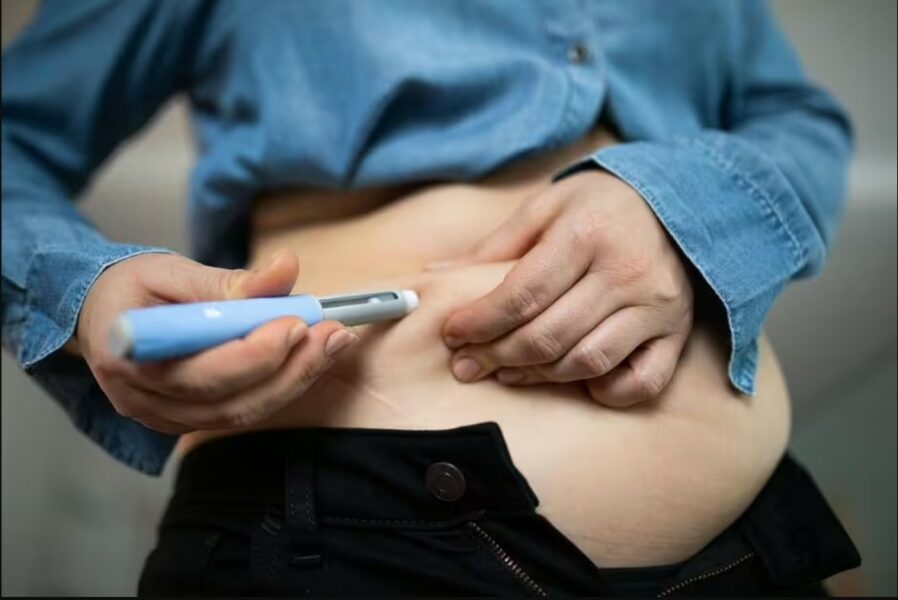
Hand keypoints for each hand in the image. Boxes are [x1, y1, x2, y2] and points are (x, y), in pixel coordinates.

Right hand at [75, 249, 357, 433]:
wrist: (100, 315)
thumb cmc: (130, 288)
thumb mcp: (170, 270)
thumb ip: (228, 279)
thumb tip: (287, 268)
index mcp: (129, 357)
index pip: (200, 373)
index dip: (255, 354)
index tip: (298, 322)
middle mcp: (144, 400)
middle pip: (230, 402)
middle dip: (293, 368)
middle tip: (333, 333)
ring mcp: (166, 418)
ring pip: (243, 412)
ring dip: (297, 378)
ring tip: (333, 342)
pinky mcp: (189, 419)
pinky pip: (243, 410)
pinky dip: (282, 385)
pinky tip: (310, 356)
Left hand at [437, 170, 693, 406]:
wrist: (674, 202)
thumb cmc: (598, 207)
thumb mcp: (545, 207)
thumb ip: (494, 246)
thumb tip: (434, 277)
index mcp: (587, 233)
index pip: (523, 293)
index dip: (480, 321)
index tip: (452, 333)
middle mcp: (626, 271)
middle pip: (549, 335)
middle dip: (496, 355)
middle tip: (467, 365)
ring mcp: (656, 306)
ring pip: (587, 362)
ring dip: (538, 376)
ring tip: (507, 371)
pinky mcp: (677, 333)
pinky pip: (641, 383)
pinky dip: (605, 391)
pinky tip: (574, 379)